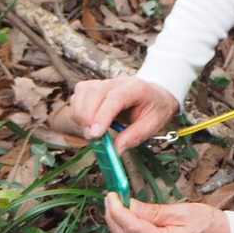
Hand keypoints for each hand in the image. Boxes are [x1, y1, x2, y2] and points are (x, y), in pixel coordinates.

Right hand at [52, 76, 178, 152]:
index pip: (115, 98)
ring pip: (82, 93)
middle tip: (94, 138)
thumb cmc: (155, 108)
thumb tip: (115, 151)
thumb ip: (134, 136)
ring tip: (92, 132)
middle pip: (94, 93)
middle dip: (88, 118)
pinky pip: (78, 95)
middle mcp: (117, 82)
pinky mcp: (93, 87)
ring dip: (81, 115)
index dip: (102, 116)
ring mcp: (103, 82)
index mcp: (136, 88)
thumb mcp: (153, 124)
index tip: (95, 135)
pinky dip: (77, 111)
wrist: (156, 94)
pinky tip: (88, 123)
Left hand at [105, 194, 230, 232]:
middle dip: (112, 217)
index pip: (131, 227)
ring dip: (117, 227)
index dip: (117, 210)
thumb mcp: (183, 211)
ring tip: (118, 208)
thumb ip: (154, 211)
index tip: (111, 195)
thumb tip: (130, 205)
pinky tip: (128, 223)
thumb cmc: (209, 223)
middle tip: (111, 199)